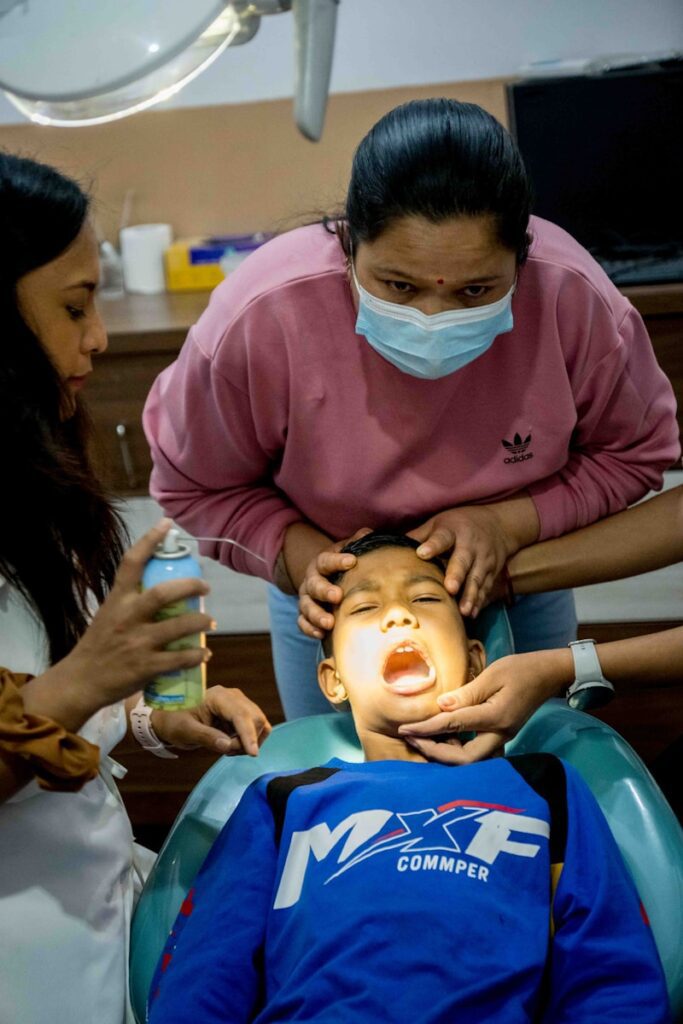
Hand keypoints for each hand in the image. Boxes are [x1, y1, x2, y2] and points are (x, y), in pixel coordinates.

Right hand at [59, 520, 212, 720]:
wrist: (81, 681)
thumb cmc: (99, 644)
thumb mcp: (108, 613)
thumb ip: (131, 600)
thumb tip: (163, 587)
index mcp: (117, 600)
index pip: (131, 563)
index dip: (149, 540)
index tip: (166, 524)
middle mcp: (127, 617)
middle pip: (162, 594)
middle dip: (189, 586)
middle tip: (205, 587)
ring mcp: (137, 643)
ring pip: (178, 627)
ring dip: (199, 622)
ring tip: (210, 621)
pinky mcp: (146, 667)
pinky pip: (178, 659)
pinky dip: (196, 655)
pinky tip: (204, 654)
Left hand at [151, 687, 271, 756]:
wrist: (171, 718)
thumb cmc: (174, 722)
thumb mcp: (186, 731)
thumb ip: (206, 737)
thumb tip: (228, 745)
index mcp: (218, 696)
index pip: (241, 714)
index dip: (249, 734)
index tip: (253, 754)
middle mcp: (233, 696)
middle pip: (255, 718)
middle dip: (247, 740)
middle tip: (227, 753)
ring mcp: (239, 703)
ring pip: (259, 723)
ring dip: (249, 741)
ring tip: (228, 749)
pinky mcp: (241, 711)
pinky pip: (255, 726)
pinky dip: (249, 739)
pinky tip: (232, 744)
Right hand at [297, 528, 372, 638]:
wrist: (324, 578)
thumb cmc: (343, 566)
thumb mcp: (348, 551)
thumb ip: (358, 542)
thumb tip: (368, 532)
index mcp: (322, 563)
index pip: (326, 560)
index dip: (337, 560)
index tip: (352, 561)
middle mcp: (311, 580)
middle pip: (314, 585)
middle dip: (324, 591)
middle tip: (337, 596)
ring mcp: (306, 598)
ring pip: (306, 606)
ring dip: (317, 615)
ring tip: (330, 623)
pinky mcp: (305, 615)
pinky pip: (302, 622)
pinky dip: (309, 629)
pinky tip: (320, 634)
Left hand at [397, 650, 572, 764]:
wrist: (547, 675)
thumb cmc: (520, 669)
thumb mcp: (492, 674)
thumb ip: (467, 693)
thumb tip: (441, 707)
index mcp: (496, 717)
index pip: (454, 726)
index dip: (427, 729)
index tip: (405, 729)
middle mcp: (500, 734)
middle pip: (465, 759)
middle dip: (436, 752)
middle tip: (413, 739)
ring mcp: (502, 738)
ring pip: (471, 760)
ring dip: (445, 753)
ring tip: (423, 738)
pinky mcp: (501, 736)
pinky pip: (476, 751)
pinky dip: (457, 748)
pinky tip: (444, 736)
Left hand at [407, 495, 538, 617]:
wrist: (499, 525)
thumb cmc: (460, 524)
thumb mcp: (439, 523)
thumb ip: (419, 536)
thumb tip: (391, 546)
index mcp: (452, 531)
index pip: (442, 537)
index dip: (433, 545)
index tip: (422, 553)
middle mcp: (470, 545)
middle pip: (463, 561)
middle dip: (457, 575)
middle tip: (450, 588)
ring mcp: (483, 560)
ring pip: (476, 578)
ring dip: (470, 595)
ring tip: (463, 611)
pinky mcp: (491, 572)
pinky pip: (485, 588)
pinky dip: (479, 602)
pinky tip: (472, 614)